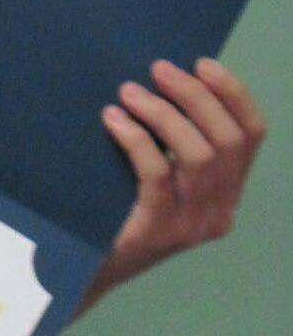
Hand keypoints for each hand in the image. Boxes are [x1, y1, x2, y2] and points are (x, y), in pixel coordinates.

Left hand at [80, 57, 265, 313]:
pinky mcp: (158, 231)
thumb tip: (166, 82)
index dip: (233, 94)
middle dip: (194, 96)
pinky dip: (136, 138)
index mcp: (228, 195)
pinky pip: (157, 173)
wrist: (83, 272)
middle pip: (227, 140)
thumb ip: (173, 146)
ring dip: (163, 113)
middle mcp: (220, 212)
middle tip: (157, 69)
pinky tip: (112, 120)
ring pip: (197, 155)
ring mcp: (192, 226)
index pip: (252, 136)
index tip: (202, 63)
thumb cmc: (114, 213)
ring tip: (128, 92)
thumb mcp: (157, 181)